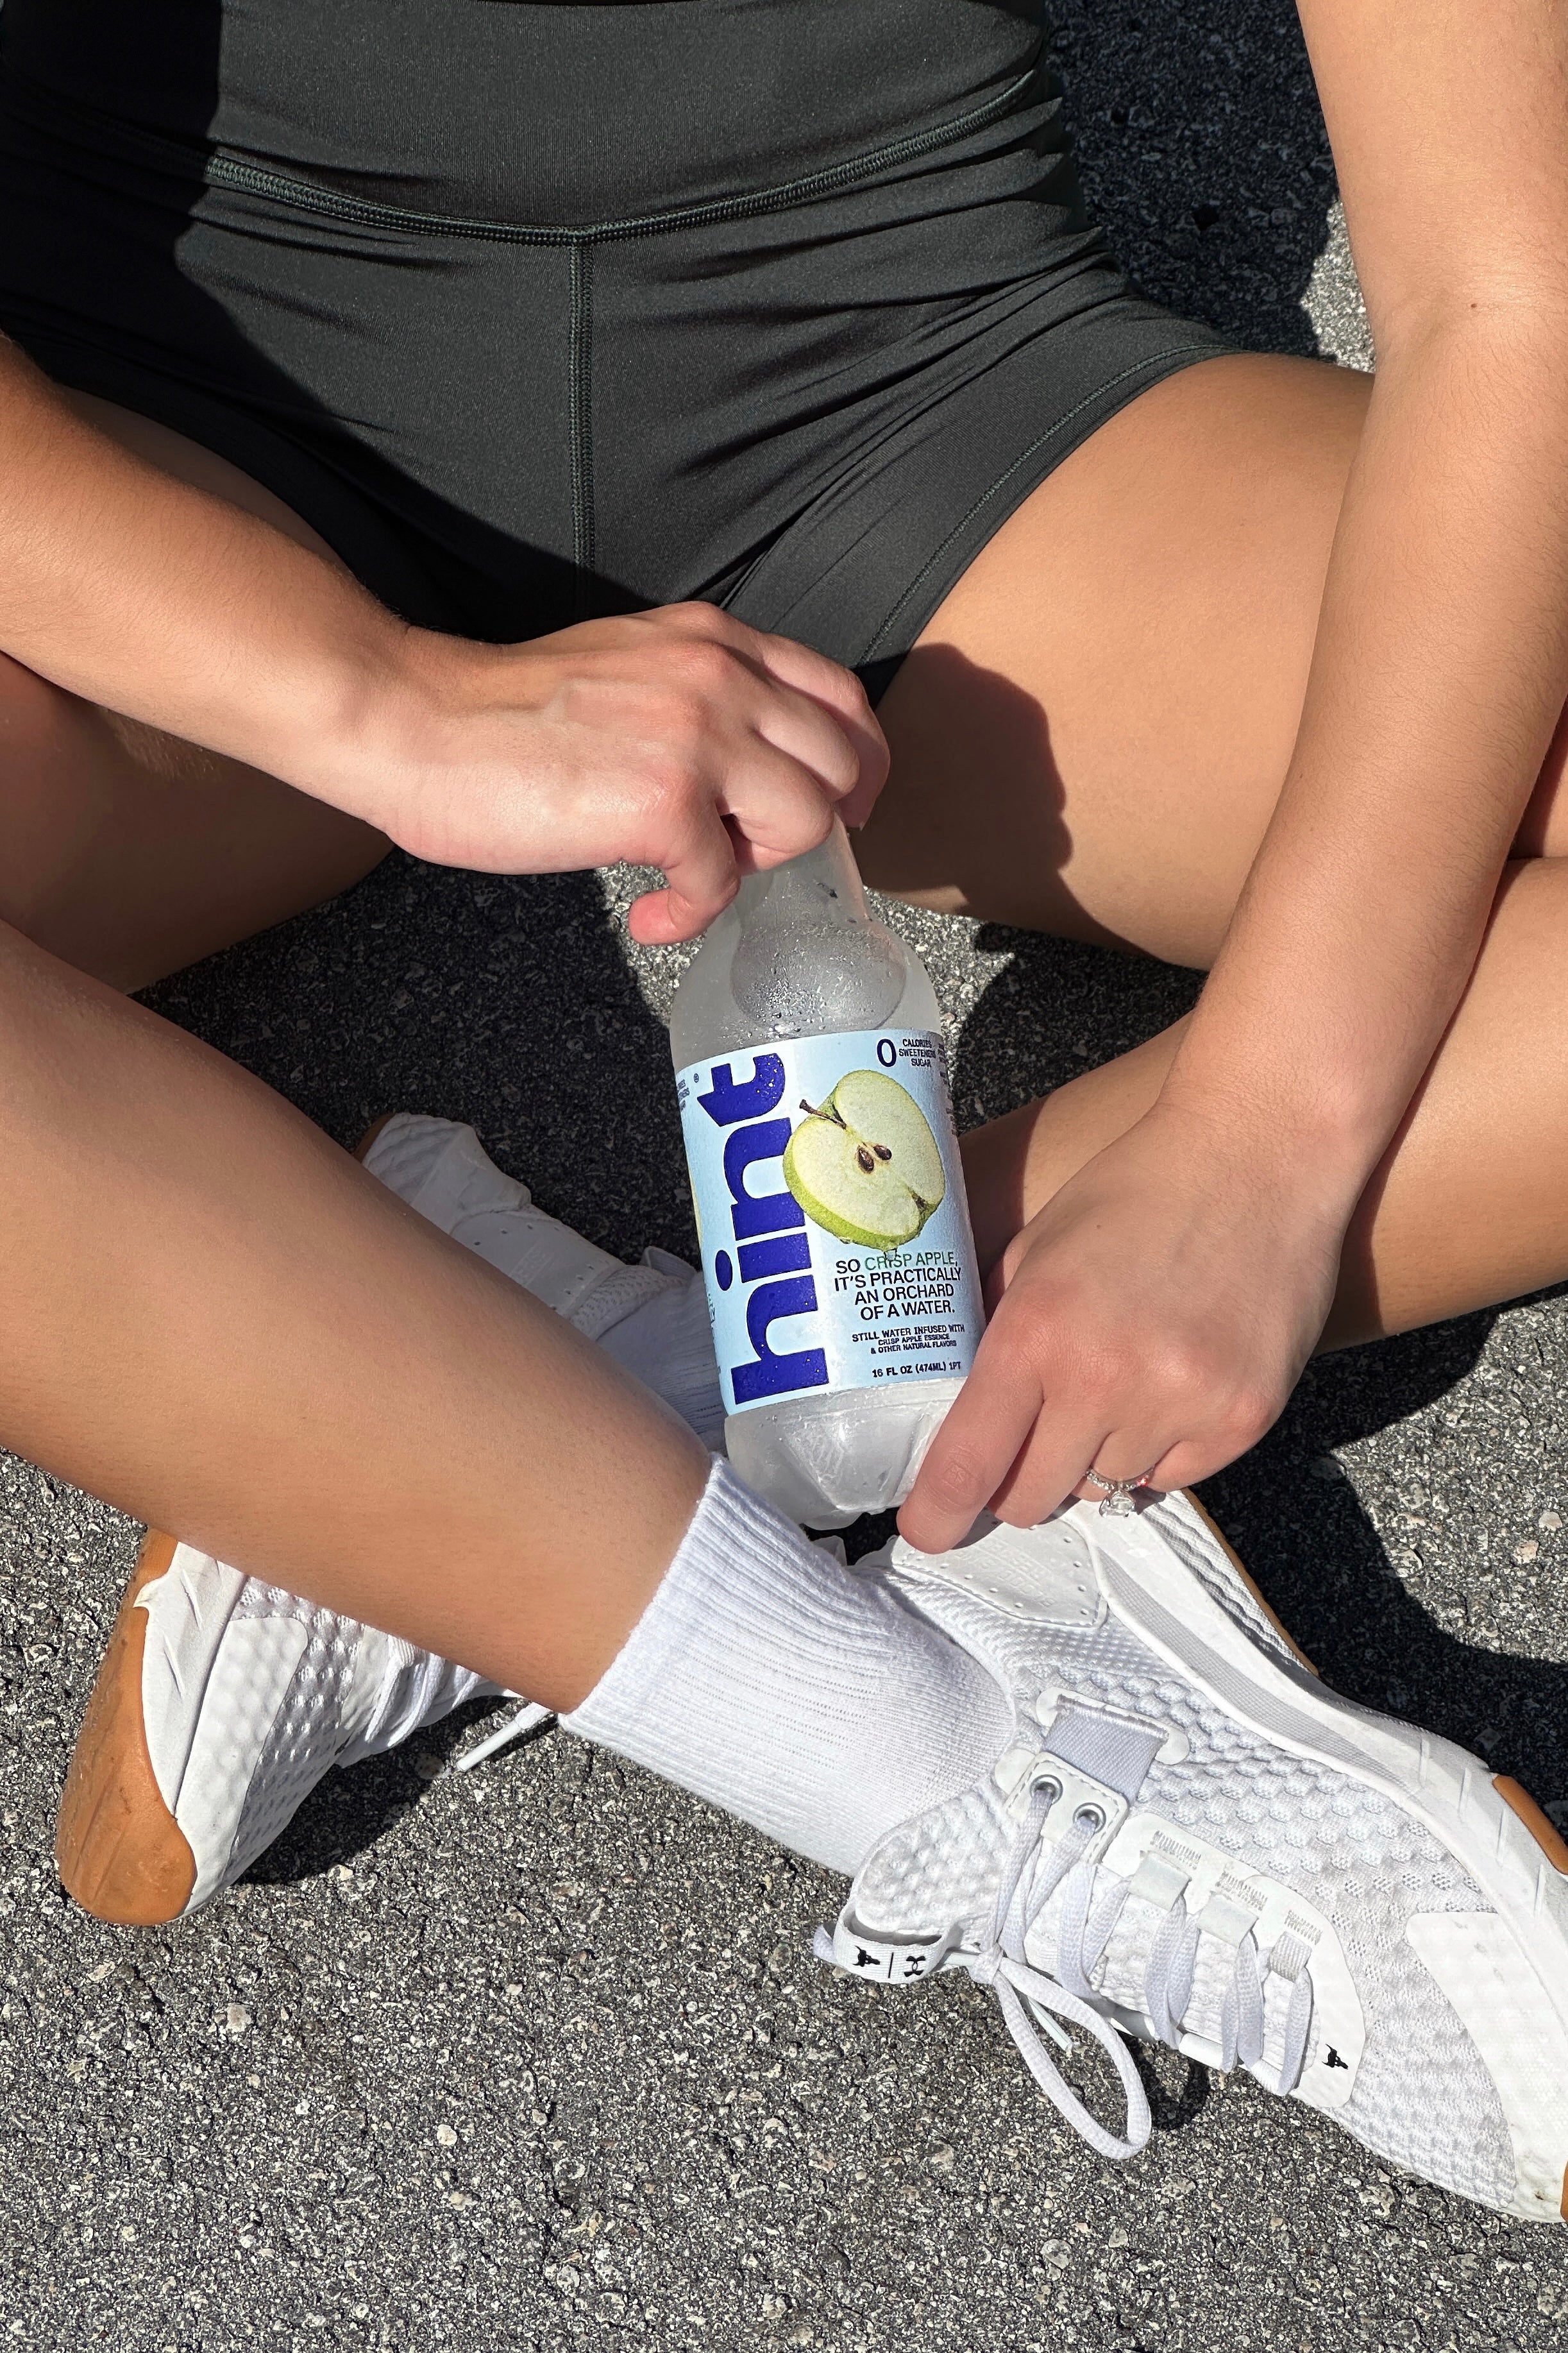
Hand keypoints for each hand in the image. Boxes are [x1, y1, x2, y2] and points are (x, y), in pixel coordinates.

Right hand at [336, 603, 886, 940]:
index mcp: (714, 640)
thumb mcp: (628, 668)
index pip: (838, 695)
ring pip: (806, 820)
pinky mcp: (664, 802)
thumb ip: (699, 695)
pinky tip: (648, 916)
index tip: (840, 809)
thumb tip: (745, 768)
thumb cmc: (500, 714)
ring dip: (754, 866)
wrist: (415, 722)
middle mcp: (720, 675)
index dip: (855, 763)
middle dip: (802, 825)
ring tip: (689, 877)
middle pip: (839, 764)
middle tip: (740, 855)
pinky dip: (690, 914)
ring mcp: (698, 735)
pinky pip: (724, 881)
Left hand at [898, 1100, 1345, 1551]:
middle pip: (1034, 1498)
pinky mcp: (1243, 1417)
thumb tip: (963, 1407)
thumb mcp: (1037, 1246)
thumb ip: (998, 1328)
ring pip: (1105, 1490)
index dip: (939, 1512)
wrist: (1259, 1154)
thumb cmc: (1137, 1189)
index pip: (968, 1464)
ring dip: (1097, 1456)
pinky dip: (1162, 1451)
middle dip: (1021, 1481)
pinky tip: (1172, 1385)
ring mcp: (1180, 1404)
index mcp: (1036, 1332)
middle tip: (1034, 1438)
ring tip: (1121, 1382)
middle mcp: (1104, 1380)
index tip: (928, 1531)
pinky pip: (1175, 1478)